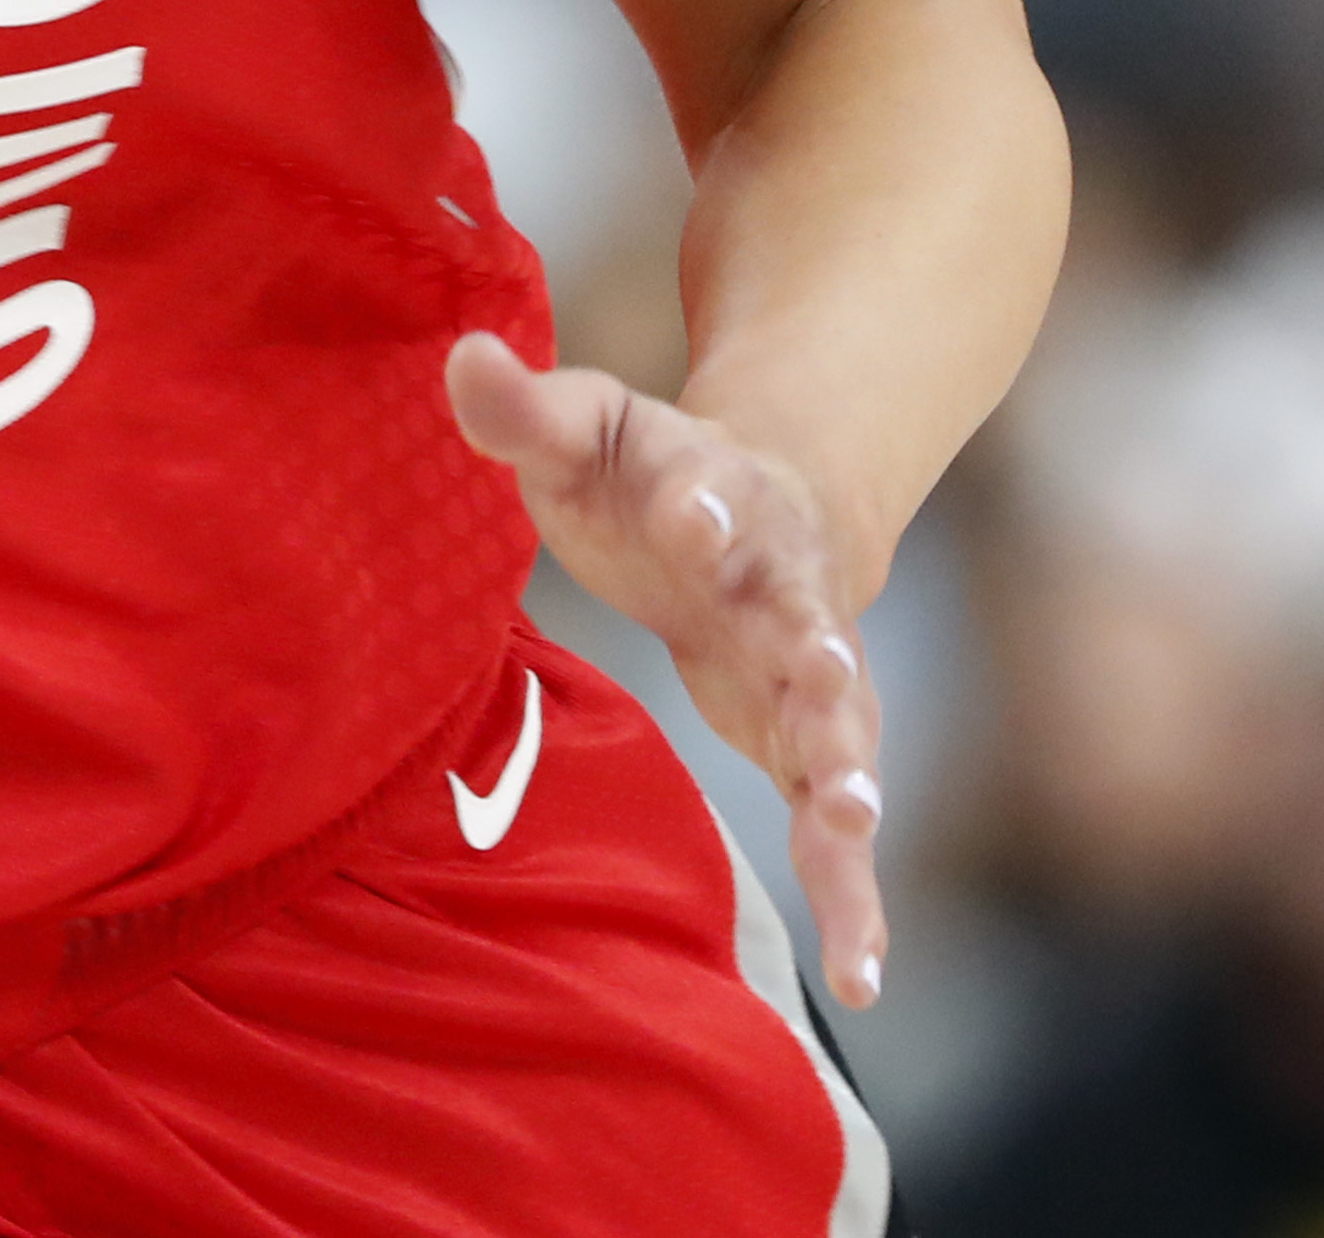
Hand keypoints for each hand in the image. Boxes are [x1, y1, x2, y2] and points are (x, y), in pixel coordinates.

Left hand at [447, 331, 890, 1004]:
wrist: (771, 505)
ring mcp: (814, 672)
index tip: (694, 513)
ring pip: (842, 727)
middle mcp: (786, 589)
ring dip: (849, 770)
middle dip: (811, 645)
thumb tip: (459, 352)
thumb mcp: (585, 428)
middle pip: (805, 617)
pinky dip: (856, 895)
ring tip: (854, 819)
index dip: (703, 502)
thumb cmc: (653, 472)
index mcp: (722, 496)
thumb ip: (523, 405)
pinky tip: (864, 970)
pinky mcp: (815, 746)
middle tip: (817, 670)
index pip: (713, 495)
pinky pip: (842, 830)